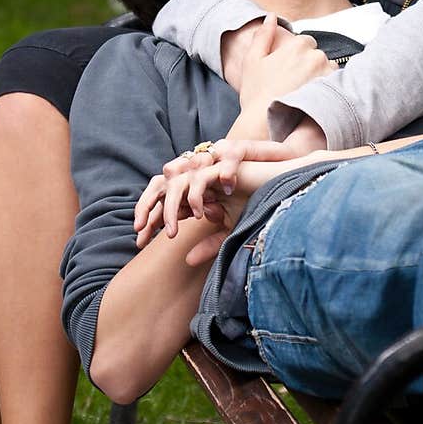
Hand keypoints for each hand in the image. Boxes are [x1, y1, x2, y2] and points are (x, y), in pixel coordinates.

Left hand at [133, 137, 293, 249]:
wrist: (283, 189)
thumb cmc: (258, 207)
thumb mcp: (230, 231)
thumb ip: (209, 243)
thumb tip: (187, 260)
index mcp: (196, 192)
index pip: (165, 203)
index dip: (150, 220)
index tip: (140, 241)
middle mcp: (199, 178)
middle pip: (162, 187)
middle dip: (147, 209)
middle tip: (139, 232)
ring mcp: (210, 169)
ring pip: (177, 184)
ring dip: (171, 208)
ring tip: (172, 232)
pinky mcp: (223, 163)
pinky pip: (201, 178)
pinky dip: (198, 196)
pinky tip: (202, 215)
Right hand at [236, 14, 335, 111]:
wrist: (264, 125)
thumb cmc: (256, 94)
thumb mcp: (253, 60)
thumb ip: (263, 35)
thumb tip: (271, 16)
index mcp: (299, 44)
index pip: (306, 43)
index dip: (297, 57)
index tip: (289, 72)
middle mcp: (317, 56)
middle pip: (318, 56)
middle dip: (310, 67)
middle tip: (295, 86)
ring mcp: (328, 75)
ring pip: (329, 71)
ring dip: (321, 78)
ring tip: (305, 95)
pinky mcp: (334, 93)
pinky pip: (335, 88)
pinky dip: (327, 93)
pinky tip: (315, 103)